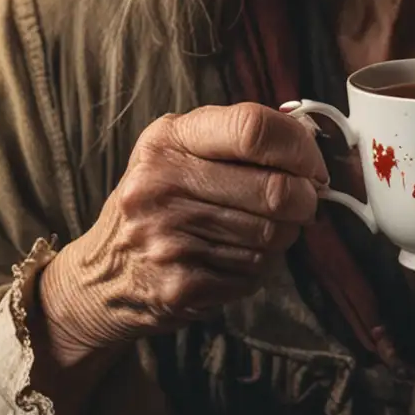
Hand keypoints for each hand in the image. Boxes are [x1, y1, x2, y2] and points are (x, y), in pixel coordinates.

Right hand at [36, 104, 326, 379]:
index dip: (299, 147)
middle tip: (303, 203)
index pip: (252, 128)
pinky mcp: (180, 286)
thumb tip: (311, 141)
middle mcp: (161, 184)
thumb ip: (237, 137)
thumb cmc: (159, 200)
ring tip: (258, 230)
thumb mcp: (179, 150)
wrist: (102, 275)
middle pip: (275, 190)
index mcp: (168, 139)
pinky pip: (254, 274)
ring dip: (282, 236)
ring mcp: (168, 238)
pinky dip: (257, 269)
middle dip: (305, 200)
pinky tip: (232, 259)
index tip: (312, 165)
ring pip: (272, 236)